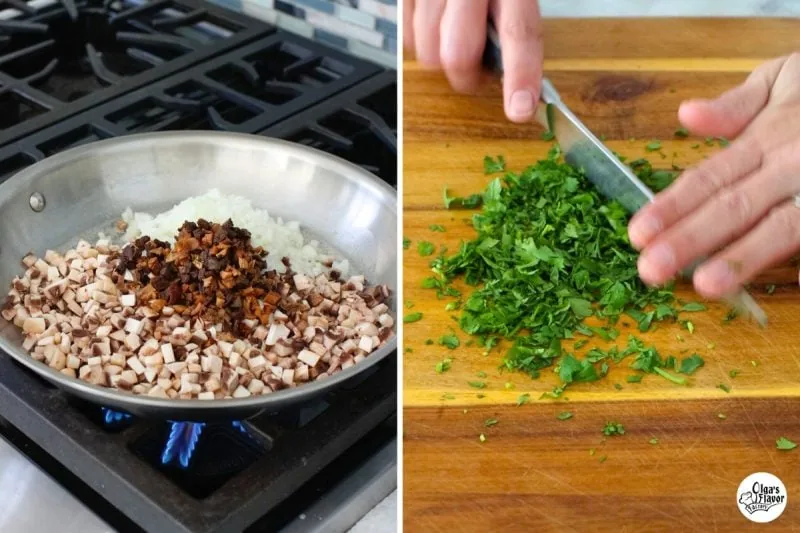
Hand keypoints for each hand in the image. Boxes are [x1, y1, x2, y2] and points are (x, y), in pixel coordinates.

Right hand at [403, 0, 542, 122]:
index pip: (518, 32)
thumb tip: (520, 82)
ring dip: (443, 59)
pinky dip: (422, 43)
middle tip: (478, 70)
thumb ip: (517, 29)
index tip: (520, 108)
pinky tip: (437, 26)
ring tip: (457, 37)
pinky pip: (407, 39)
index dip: (521, 74)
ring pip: (428, 53)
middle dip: (467, 77)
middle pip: (458, 54)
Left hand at [628, 53, 799, 298]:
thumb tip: (685, 115)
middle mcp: (792, 164)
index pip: (709, 177)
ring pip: (779, 227)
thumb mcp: (784, 79)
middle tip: (649, 271)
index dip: (671, 207)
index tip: (635, 234)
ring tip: (705, 286)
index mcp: (768, 138)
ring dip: (741, 258)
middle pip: (733, 207)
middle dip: (689, 241)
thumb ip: (735, 105)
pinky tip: (792, 285)